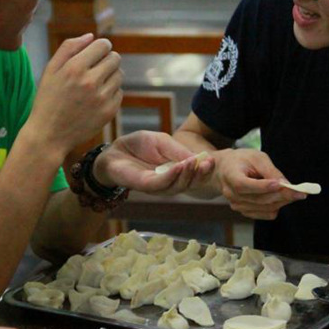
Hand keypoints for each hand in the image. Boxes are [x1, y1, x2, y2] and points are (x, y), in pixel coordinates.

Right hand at [28, 34, 122, 152]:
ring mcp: (102, 98)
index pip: (103, 45)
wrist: (49, 135)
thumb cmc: (48, 99)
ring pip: (119, 75)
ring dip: (110, 76)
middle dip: (106, 60)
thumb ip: (69, 48)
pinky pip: (119, 93)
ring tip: (94, 85)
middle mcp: (90, 82)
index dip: (100, 47)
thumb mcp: (50, 70)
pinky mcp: (109, 112)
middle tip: (95, 69)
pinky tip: (96, 99)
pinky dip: (111, 93)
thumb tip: (91, 36)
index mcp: (75, 68)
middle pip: (115, 58)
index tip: (95, 53)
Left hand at [93, 131, 214, 194]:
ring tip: (194, 163)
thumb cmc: (139, 145)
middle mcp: (171, 181)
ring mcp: (159, 185)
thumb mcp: (162, 141)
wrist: (115, 150)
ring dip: (188, 175)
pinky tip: (179, 166)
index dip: (206, 168)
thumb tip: (197, 157)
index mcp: (177, 170)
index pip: (196, 173)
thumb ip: (177, 150)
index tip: (213, 159)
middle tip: (209, 164)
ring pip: (178, 186)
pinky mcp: (146, 186)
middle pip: (191, 183)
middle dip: (201, 174)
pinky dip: (172, 176)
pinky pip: (162, 183)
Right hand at [213, 148, 306, 219]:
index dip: (262, 186)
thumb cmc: (242, 160)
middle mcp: (231, 194)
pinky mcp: (245, 211)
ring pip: (265, 208)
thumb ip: (270, 170)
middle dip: (281, 195)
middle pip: (259, 199)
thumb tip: (286, 183)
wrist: (225, 170)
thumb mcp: (256, 157)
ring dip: (282, 201)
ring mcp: (237, 205)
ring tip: (293, 192)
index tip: (280, 183)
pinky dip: (277, 206)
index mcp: (230, 176)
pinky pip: (265, 214)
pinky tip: (282, 197)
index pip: (244, 185)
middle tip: (300, 192)